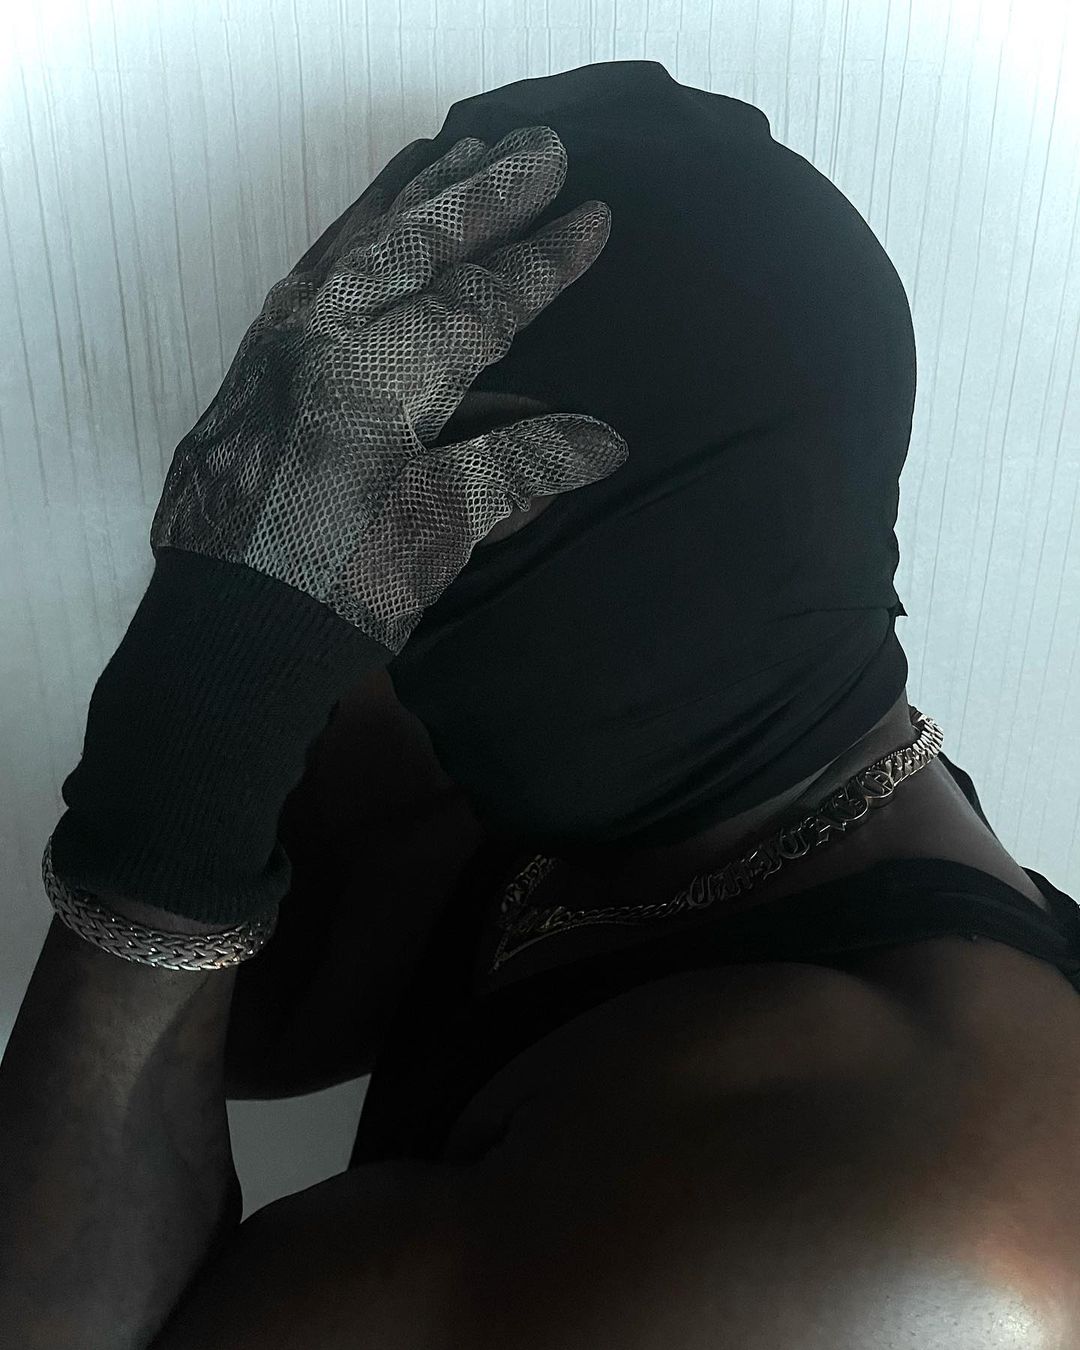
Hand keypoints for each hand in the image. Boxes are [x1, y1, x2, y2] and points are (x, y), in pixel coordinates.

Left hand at [150, 125, 627, 655]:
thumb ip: (517, 470)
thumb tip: (603, 440)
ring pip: (352, 248)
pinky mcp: (251, 370)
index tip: (592, 218)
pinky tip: (364, 227)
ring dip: (410, 198)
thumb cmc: (338, 588)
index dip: (540, 263)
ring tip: (454, 151)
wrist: (225, 631)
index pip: (478, 302)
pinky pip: (305, 277)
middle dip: (481, 193)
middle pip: (413, 245)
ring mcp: (277, 348)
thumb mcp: (437, 532)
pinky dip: (345, 239)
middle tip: (536, 144)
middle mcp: (320, 340)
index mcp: (376, 376)